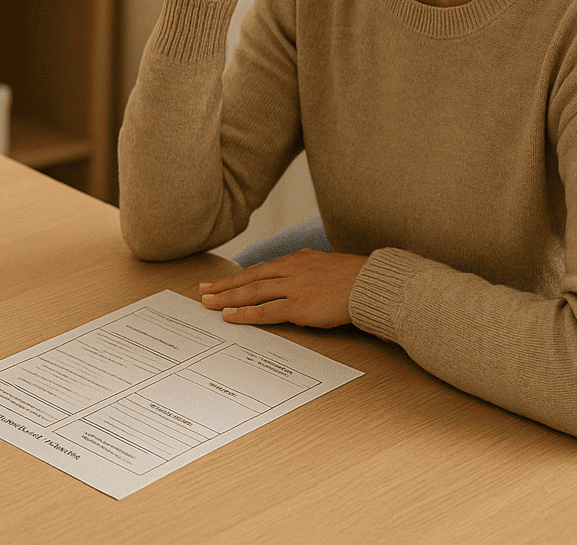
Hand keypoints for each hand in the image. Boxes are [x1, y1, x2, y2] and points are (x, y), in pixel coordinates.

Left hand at [199, 249, 368, 327]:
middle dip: (224, 285)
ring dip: (227, 298)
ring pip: (251, 292)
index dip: (238, 276)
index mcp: (298, 259)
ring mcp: (293, 287)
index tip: (221, 281)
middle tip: (202, 290)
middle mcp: (291, 269)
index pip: (260, 269)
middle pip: (249, 277)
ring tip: (208, 303)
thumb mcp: (329, 266)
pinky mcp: (299, 305)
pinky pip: (266, 310)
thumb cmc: (358, 279)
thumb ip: (310, 271)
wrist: (373, 285)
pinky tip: (230, 317)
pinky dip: (245, 314)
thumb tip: (300, 280)